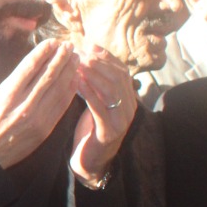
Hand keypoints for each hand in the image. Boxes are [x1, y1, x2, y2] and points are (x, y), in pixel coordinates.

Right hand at [0, 37, 79, 168]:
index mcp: (5, 95)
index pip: (30, 67)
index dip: (43, 52)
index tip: (53, 41)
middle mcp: (23, 106)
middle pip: (48, 76)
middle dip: (61, 58)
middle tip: (69, 45)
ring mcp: (36, 119)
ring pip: (58, 90)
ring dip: (69, 72)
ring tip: (76, 58)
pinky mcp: (44, 130)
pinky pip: (61, 107)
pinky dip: (69, 92)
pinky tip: (74, 80)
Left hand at [70, 45, 135, 185]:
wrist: (88, 161)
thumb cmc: (89, 127)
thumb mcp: (95, 100)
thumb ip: (95, 81)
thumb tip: (89, 50)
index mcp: (128, 98)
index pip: (121, 70)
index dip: (107, 57)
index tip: (90, 45)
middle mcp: (129, 107)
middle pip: (118, 78)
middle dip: (100, 63)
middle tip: (82, 53)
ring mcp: (122, 120)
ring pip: (111, 91)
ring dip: (94, 75)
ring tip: (79, 64)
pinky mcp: (109, 132)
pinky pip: (99, 108)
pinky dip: (88, 93)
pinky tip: (77, 83)